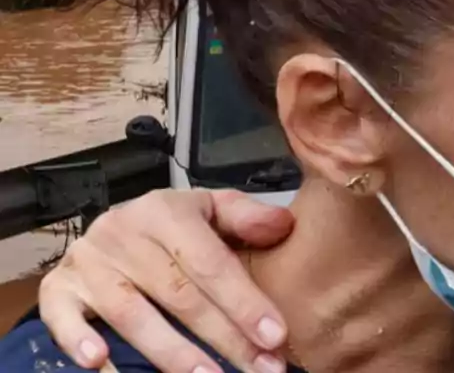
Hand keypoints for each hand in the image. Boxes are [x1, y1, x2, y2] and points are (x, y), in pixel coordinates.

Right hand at [39, 188, 293, 372]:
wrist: (115, 224)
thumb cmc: (176, 225)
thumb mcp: (212, 208)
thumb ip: (246, 217)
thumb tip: (282, 226)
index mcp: (166, 211)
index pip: (211, 262)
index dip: (244, 301)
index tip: (275, 337)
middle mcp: (123, 233)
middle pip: (178, 294)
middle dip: (223, 337)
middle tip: (259, 370)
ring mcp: (88, 262)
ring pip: (131, 313)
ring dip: (170, 352)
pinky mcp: (58, 286)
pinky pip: (62, 317)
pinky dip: (78, 341)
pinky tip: (101, 364)